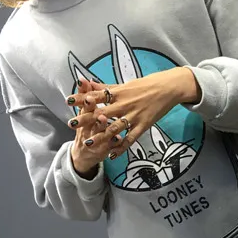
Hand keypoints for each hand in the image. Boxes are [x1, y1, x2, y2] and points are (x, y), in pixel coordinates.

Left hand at [65, 67, 200, 161]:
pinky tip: (112, 155)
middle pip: (102, 112)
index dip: (82, 98)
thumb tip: (86, 82)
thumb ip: (104, 87)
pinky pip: (131, 138)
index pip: (97, 95)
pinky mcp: (143, 125)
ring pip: (115, 128)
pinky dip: (121, 147)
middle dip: (86, 119)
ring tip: (88, 144)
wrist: (168, 88)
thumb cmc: (146, 85)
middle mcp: (125, 104)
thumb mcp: (124, 84)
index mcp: (119, 92)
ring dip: (101, 136)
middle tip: (72, 124)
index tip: (68, 101)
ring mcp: (134, 116)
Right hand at [68, 78, 112, 176]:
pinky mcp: (104, 149)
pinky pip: (111, 146)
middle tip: (99, 110)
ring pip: (102, 134)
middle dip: (95, 114)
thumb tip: (83, 79)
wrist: (82, 154)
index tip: (87, 92)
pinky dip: (116, 144)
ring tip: (107, 122)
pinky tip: (119, 140)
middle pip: (92, 120)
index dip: (85, 99)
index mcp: (85, 116)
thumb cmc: (86, 129)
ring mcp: (97, 140)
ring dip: (105, 128)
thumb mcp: (84, 114)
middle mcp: (89, 128)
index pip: (84, 106)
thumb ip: (86, 96)